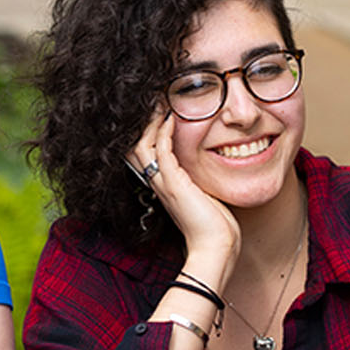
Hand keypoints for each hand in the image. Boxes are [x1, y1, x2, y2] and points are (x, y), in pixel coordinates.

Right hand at [124, 112, 240, 267]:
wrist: (215, 247)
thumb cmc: (215, 227)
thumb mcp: (204, 198)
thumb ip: (201, 182)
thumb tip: (214, 168)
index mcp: (163, 186)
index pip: (144, 154)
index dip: (146, 133)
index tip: (159, 113)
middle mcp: (158, 183)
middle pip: (134, 147)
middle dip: (142, 123)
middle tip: (153, 103)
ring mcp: (163, 183)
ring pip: (141, 145)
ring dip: (150, 123)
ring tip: (159, 104)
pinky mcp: (174, 183)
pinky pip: (161, 150)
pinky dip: (164, 131)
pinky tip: (172, 117)